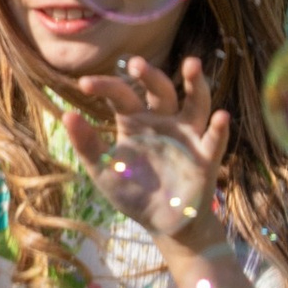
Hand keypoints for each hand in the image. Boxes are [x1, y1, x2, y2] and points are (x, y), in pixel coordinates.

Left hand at [62, 52, 228, 245]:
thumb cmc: (132, 192)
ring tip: (192, 65)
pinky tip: (221, 116)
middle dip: (151, 75)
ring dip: (196, 85)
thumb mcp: (104, 171)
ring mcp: (187, 137)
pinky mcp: (205, 157)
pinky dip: (219, 128)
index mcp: (136, 121)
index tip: (84, 84)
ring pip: (195, 103)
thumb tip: (66, 114)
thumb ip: (87, 145)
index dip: (105, 87)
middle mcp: (163, 122)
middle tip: (136, 64)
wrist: (161, 224)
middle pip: (161, 90)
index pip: (122, 95)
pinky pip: (214, 139)